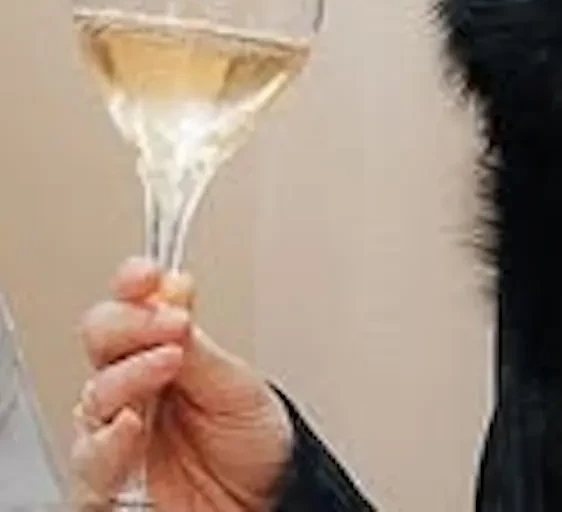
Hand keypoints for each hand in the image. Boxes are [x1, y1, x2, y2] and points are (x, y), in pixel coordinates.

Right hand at [72, 258, 293, 509]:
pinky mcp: (110, 480)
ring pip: (94, 396)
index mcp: (162, 353)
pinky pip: (92, 460)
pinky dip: (108, 440)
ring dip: (127, 375)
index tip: (148, 273)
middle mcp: (133, 389)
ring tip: (166, 362)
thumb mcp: (238, 384)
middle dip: (126, 324)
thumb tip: (173, 289)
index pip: (131, 309)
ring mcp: (117, 433)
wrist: (268, 498)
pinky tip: (131, 424)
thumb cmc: (255, 440)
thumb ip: (199, 345)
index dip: (132, 286)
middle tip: (168, 321)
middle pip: (101, 344)